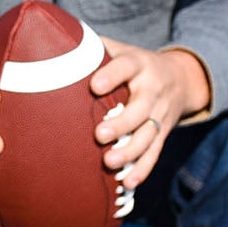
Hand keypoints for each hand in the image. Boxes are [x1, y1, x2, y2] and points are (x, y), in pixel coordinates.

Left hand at [90, 43, 208, 191]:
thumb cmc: (132, 63)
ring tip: (110, 162)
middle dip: (122, 123)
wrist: (182, 77)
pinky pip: (155, 152)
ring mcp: (161, 113)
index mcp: (138, 64)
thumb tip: (45, 42)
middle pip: (141, 107)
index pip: (126, 67)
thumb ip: (88, 48)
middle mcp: (153, 88)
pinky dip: (142, 169)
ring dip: (131, 150)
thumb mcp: (118, 49)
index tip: (95, 86)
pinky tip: (127, 183)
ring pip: (149, 134)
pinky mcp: (164, 133)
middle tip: (99, 134)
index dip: (112, 75)